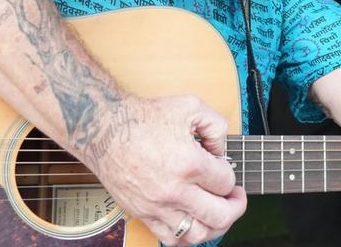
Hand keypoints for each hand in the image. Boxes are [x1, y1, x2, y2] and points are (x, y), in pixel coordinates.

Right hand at [90, 95, 245, 245]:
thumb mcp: (190, 106)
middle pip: (221, 215)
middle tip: (235, 196)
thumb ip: (217, 126)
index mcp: (189, 164)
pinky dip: (188, 236)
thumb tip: (222, 151)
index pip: (226, 182)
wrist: (104, 130)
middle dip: (236, 206)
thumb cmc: (144, 117)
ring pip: (198, 235)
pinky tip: (193, 220)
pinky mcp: (142, 214)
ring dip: (215, 225)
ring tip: (217, 211)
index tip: (222, 166)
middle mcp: (174, 191)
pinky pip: (171, 240)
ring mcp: (157, 206)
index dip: (230, 173)